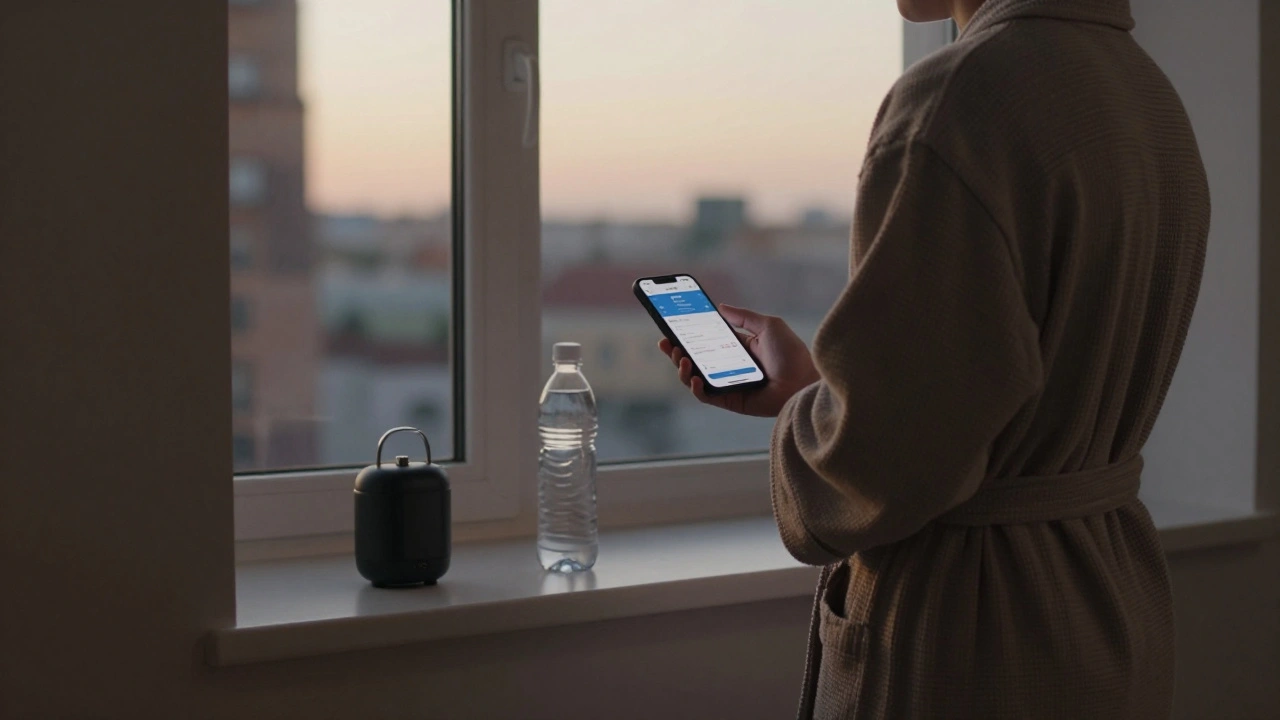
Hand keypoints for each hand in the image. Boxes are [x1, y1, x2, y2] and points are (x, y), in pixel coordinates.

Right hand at [658, 304, 820, 417]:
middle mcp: (730, 367)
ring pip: (695, 379)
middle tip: (667, 342)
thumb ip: (743, 316)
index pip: (705, 342)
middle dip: (677, 352)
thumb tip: (721, 307)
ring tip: (682, 358)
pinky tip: (694, 377)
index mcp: (737, 349)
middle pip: (695, 360)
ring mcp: (728, 385)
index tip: (671, 327)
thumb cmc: (792, 353)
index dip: (687, 336)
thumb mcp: (768, 325)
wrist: (804, 379)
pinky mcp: (731, 401)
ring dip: (682, 369)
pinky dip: (696, 388)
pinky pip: (707, 396)